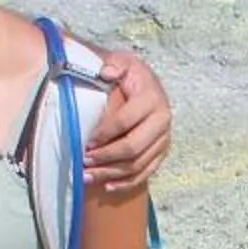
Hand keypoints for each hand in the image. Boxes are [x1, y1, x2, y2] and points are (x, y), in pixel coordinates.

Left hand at [86, 49, 170, 192]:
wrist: (146, 84)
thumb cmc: (129, 75)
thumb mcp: (122, 62)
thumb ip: (114, 65)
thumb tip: (106, 72)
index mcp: (152, 98)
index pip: (125, 121)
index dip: (104, 133)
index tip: (85, 140)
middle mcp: (162, 120)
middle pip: (133, 147)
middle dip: (106, 157)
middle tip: (83, 160)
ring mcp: (164, 139)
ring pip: (137, 164)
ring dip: (111, 173)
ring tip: (87, 176)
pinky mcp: (162, 152)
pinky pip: (146, 173)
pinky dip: (127, 182)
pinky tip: (108, 186)